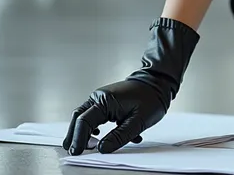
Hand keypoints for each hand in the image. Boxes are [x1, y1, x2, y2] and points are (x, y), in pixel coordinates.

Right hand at [63, 18, 198, 155]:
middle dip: (75, 136)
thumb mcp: (138, 121)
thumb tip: (101, 149)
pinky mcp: (107, 101)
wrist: (158, 81)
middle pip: (79, 118)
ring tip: (85, 148)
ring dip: (83, 132)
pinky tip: (98, 137)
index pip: (84, 122)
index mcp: (105, 100)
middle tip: (75, 151)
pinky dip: (92, 127)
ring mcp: (102, 98)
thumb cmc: (151, 98)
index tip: (77, 153)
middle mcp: (100, 97)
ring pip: (84, 116)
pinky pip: (94, 115)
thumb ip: (119, 136)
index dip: (78, 139)